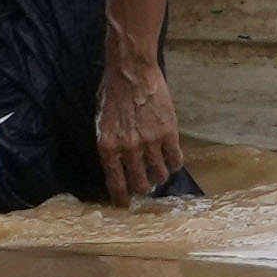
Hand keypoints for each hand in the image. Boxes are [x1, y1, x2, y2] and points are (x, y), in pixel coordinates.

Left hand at [95, 51, 187, 202]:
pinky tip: (172, 160)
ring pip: (160, 174)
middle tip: (146, 185)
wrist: (132, 71)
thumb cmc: (113, 93)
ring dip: (160, 176)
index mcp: (108, 147)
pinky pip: (175, 159)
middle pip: (140, 183)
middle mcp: (129, 149)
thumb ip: (110, 144)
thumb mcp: (101, 122)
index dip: (121, 199)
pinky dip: (174, 163)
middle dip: (143, 188)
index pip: (115, 183)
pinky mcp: (169, 133)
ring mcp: (150, 142)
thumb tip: (116, 162)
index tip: (125, 205)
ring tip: (160, 171)